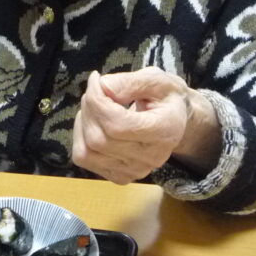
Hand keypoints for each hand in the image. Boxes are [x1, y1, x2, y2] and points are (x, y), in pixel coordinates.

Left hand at [71, 68, 220, 183]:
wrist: (175, 121)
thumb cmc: (164, 97)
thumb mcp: (155, 79)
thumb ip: (130, 82)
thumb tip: (103, 87)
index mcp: (165, 131)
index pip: (117, 125)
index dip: (97, 101)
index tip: (96, 80)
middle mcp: (152, 157)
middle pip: (98, 139)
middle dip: (89, 109)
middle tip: (95, 90)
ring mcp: (135, 171)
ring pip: (86, 152)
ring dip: (82, 123)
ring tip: (95, 105)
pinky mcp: (121, 176)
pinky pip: (84, 159)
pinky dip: (80, 137)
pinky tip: (94, 122)